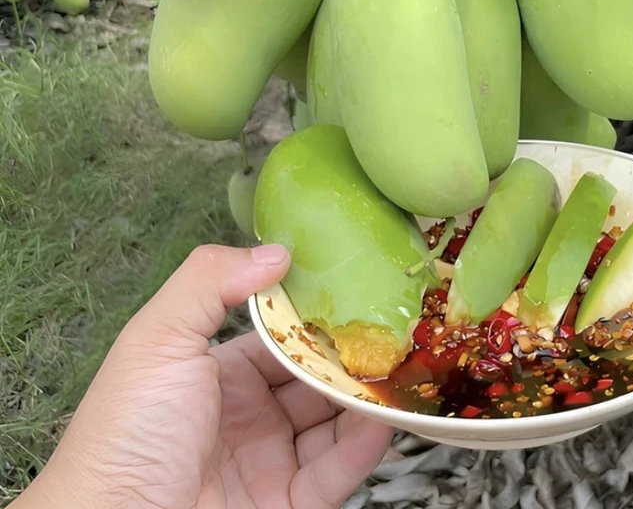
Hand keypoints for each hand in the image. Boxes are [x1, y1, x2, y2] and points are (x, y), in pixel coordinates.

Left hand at [21, 245, 391, 508]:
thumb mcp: (157, 340)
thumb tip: (280, 250)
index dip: (317, 311)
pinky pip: (335, 471)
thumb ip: (211, 282)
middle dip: (352, 351)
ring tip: (403, 365)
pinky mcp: (286, 506)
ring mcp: (269, 463)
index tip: (361, 283)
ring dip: (367, 394)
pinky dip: (364, 444)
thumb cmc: (127, 432)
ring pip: (333, 421)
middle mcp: (247, 416)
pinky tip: (386, 415)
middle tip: (396, 324)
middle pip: (314, 375)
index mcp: (216, 374)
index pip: (281, 334)